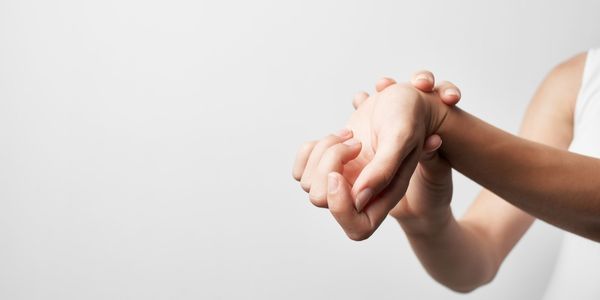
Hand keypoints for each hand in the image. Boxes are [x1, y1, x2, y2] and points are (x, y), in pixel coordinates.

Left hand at [293, 71, 459, 239]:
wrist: (403, 99)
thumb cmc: (409, 117)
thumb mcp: (402, 138)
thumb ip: (383, 170)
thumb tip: (359, 198)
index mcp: (384, 196)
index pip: (357, 229)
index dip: (340, 207)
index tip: (338, 175)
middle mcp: (360, 193)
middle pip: (322, 200)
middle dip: (329, 165)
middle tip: (355, 143)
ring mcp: (342, 180)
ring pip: (309, 182)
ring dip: (323, 151)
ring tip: (350, 135)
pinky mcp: (327, 165)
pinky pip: (301, 170)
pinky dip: (310, 150)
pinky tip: (336, 137)